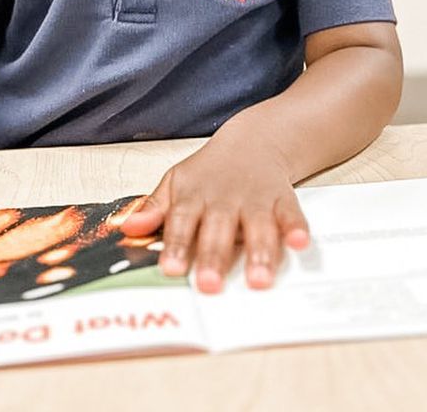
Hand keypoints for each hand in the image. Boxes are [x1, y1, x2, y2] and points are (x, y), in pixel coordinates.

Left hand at [120, 120, 309, 293]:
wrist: (254, 141)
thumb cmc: (209, 173)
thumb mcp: (176, 183)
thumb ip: (154, 208)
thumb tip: (127, 227)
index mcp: (193, 195)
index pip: (180, 220)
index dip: (175, 244)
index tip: (170, 269)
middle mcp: (223, 198)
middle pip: (217, 228)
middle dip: (214, 256)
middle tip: (209, 284)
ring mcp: (254, 198)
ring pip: (256, 225)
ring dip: (259, 252)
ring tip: (258, 280)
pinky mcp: (282, 199)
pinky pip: (291, 214)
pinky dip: (296, 228)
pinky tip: (299, 244)